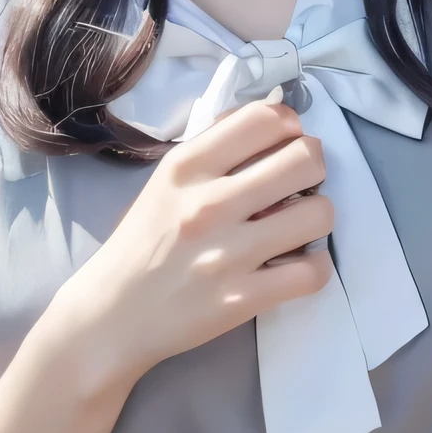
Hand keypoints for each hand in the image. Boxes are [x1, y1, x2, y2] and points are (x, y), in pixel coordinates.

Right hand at [55, 97, 333, 393]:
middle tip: (300, 183)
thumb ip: (213, 150)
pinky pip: (313, 272)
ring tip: (298, 226)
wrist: (112, 314)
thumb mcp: (165, 182)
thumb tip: (269, 121)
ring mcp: (229, 253)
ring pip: (319, 213)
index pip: (264, 118)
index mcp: (187, 167)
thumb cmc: (143, 243)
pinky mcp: (243, 298)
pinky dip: (315, 266)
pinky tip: (297, 264)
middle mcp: (209, 203)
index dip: (289, 125)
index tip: (286, 142)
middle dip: (313, 167)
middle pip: (305, 158)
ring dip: (317, 216)